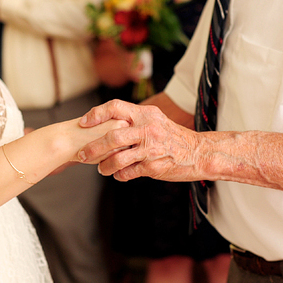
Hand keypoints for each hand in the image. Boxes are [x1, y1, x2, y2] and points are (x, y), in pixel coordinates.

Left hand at [77, 99, 200, 181]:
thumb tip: (109, 124)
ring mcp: (151, 149)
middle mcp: (148, 129)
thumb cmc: (174, 137)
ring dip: (104, 166)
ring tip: (101, 169)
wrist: (199, 153)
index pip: (115, 107)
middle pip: (111, 137)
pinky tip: (118, 175)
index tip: (83, 123)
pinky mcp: (154, 167)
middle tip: (82, 155)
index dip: (96, 114)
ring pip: (117, 158)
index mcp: (146, 114)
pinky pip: (128, 173)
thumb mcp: (156, 120)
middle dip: (93, 148)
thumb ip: (135, 120)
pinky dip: (119, 175)